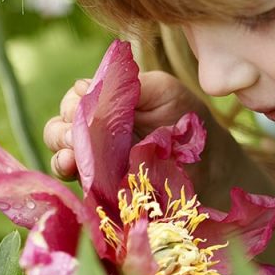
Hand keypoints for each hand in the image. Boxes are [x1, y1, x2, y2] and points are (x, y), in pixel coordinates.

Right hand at [43, 70, 204, 178]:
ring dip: (60, 152)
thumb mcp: (163, 91)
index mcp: (107, 105)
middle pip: (60, 127)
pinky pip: (77, 182)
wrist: (214, 168)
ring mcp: (98, 162)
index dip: (73, 101)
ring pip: (61, 154)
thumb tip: (85, 86)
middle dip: (62, 129)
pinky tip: (73, 169)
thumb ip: (128, 85)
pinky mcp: (103, 188)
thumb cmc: (189, 123)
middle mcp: (96, 133)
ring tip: (70, 156)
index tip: (82, 101)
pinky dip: (69, 175)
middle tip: (75, 134)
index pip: (75, 100)